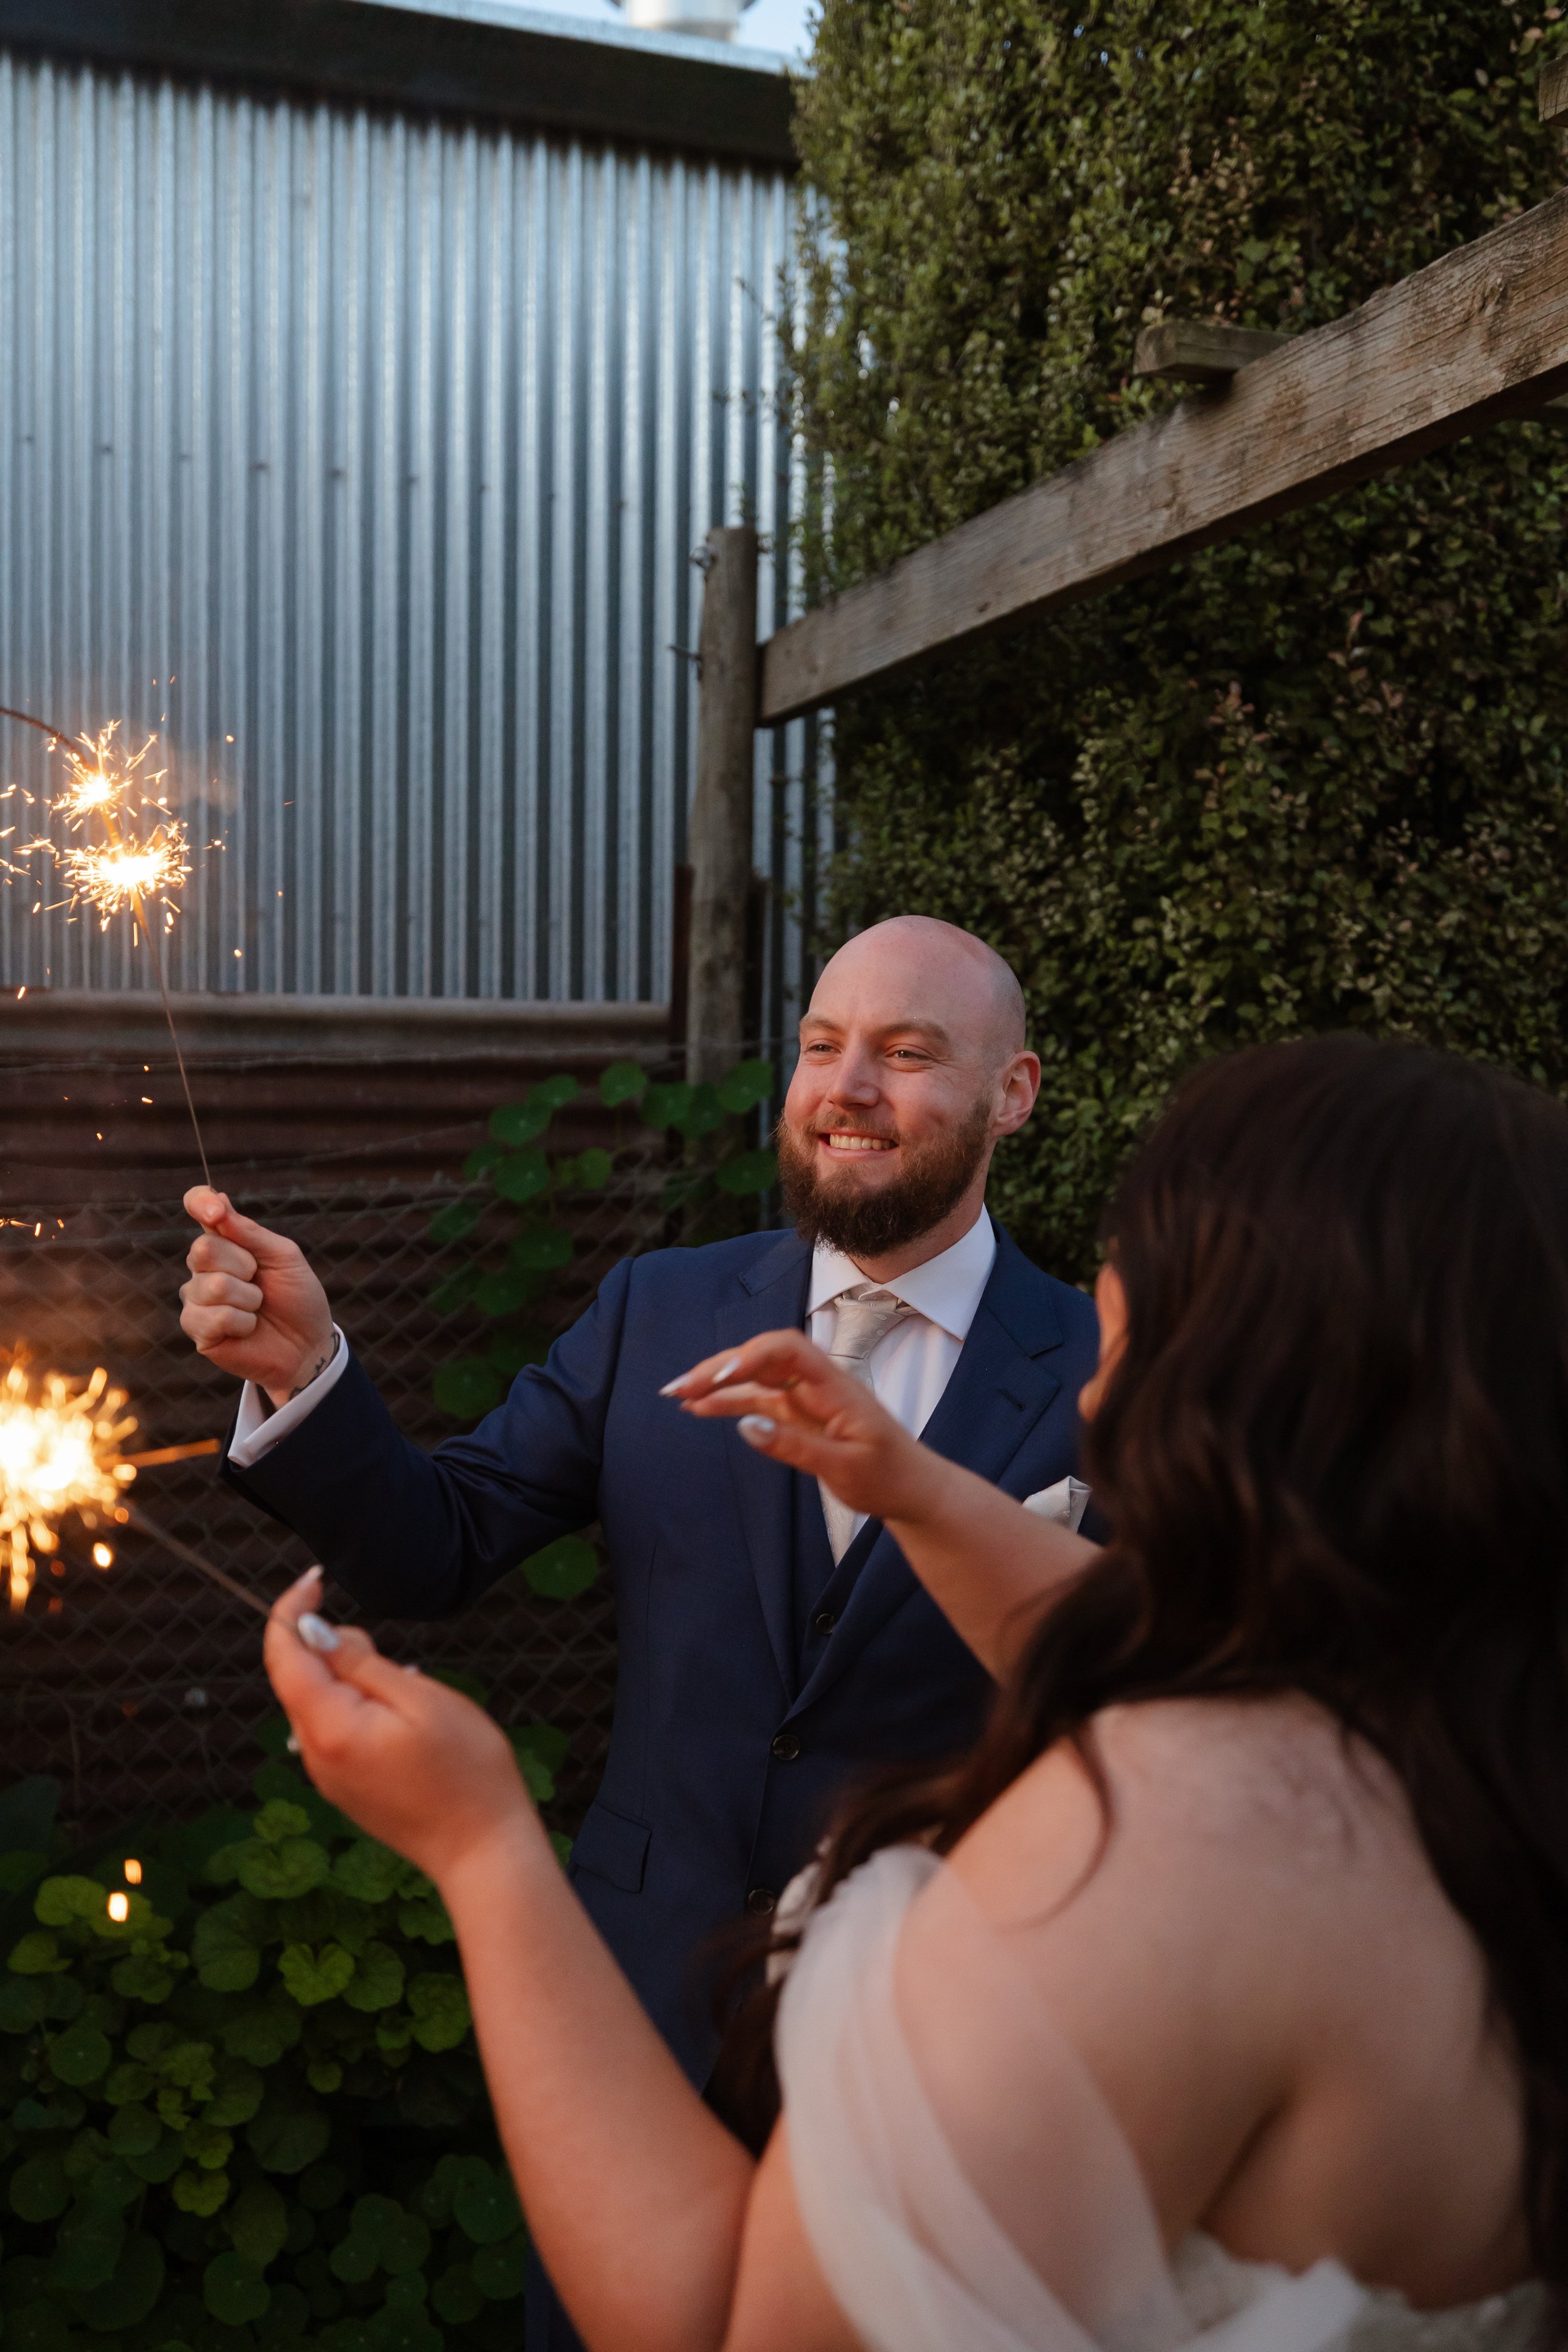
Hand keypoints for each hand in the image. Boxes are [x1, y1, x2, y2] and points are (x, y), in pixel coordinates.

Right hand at [180, 1187, 335, 1402]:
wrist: (309, 1345)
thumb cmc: (298, 1298)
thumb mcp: (284, 1257)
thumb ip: (249, 1232)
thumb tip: (217, 1199)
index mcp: (225, 1240)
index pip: (198, 1206)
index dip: (200, 1202)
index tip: (215, 1211)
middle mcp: (204, 1266)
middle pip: (203, 1249)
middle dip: (244, 1265)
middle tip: (260, 1280)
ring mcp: (196, 1298)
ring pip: (212, 1286)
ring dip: (249, 1299)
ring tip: (257, 1308)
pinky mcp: (197, 1330)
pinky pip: (214, 1317)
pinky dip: (243, 1323)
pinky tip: (248, 1328)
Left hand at [264, 1569, 536, 1886]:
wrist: (482, 1851)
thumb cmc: (466, 1771)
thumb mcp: (421, 1699)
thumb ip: (360, 1662)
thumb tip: (313, 1631)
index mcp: (329, 1726)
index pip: (284, 1654)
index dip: (291, 1609)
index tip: (317, 1577)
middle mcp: (315, 1754)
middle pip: (299, 1678)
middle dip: (334, 1648)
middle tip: (395, 1656)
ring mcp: (329, 1776)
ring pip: (319, 1704)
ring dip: (353, 1680)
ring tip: (411, 1693)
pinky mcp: (346, 1789)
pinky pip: (337, 1731)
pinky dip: (360, 1708)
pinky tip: (407, 1720)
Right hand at [665, 1327, 947, 1526]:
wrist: (913, 1490)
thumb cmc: (888, 1478)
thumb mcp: (844, 1469)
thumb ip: (795, 1446)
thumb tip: (746, 1426)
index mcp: (836, 1387)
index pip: (788, 1350)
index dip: (751, 1355)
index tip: (720, 1378)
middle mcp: (818, 1384)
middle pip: (762, 1358)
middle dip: (719, 1368)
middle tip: (679, 1388)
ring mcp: (807, 1399)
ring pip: (755, 1379)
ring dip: (717, 1383)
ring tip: (677, 1395)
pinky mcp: (799, 1416)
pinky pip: (759, 1401)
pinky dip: (730, 1403)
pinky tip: (700, 1408)